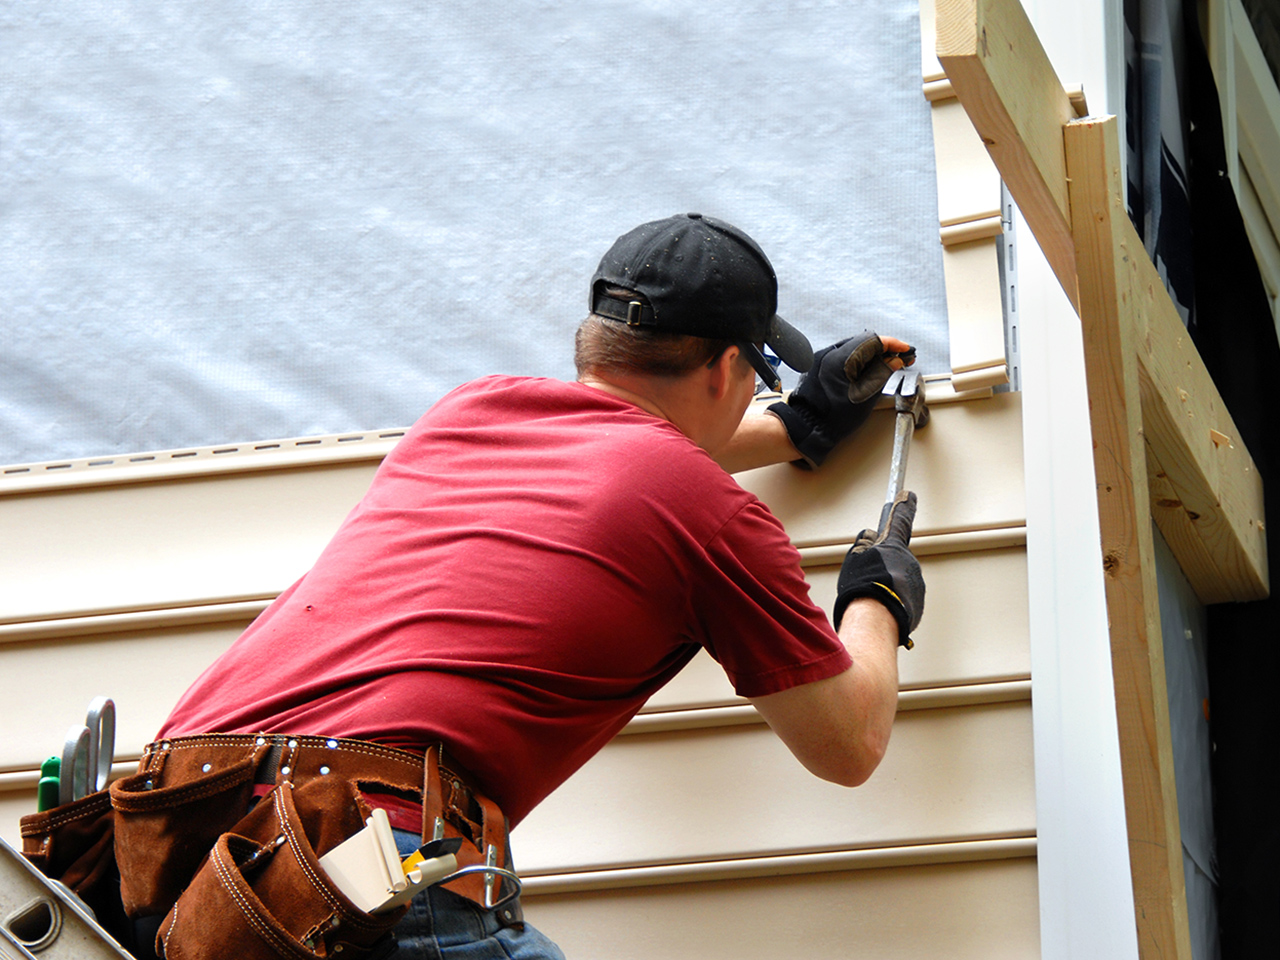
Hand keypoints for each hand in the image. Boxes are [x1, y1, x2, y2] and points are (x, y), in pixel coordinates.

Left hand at [767, 332, 913, 466]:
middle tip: (899, 358)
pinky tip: (868, 370)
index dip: (892, 344)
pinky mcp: (819, 365)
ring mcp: (822, 358)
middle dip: (883, 349)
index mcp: (841, 358)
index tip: (904, 349)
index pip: (873, 340)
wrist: (808, 427)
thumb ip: (882, 374)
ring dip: (871, 355)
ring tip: (886, 366)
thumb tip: (894, 361)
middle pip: (863, 342)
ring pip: (854, 348)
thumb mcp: (865, 396)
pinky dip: (858, 360)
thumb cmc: (833, 418)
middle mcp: (829, 353)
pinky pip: (843, 356)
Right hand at [833, 492, 924, 647]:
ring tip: (872, 595)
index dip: (904, 507)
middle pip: (896, 557)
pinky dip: (892, 600)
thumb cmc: (864, 589)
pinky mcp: (917, 603)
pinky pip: (903, 596)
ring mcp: (916, 584)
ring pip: (900, 579)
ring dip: (887, 585)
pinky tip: (880, 606)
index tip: (909, 497)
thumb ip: (864, 543)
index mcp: (894, 546)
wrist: (876, 620)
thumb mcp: (856, 557)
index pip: (900, 520)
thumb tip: (868, 536)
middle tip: (869, 575)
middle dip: (884, 564)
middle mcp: (910, 562)